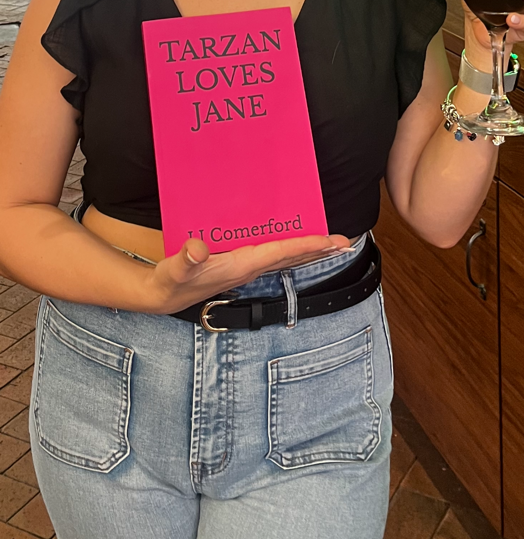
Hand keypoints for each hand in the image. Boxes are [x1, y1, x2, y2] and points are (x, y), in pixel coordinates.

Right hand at [140, 232, 350, 315]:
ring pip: (285, 258)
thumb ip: (186, 259)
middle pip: (291, 258)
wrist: (163, 296)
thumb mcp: (174, 269)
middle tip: (345, 242)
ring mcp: (246, 269)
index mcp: (240, 266)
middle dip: (318, 250)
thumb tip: (198, 249)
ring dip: (308, 250)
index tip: (330, 241)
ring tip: (330, 242)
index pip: (280, 253)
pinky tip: (295, 243)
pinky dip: (290, 249)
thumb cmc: (171, 281)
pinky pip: (273, 256)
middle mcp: (249, 268)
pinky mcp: (240, 266)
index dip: (306, 246)